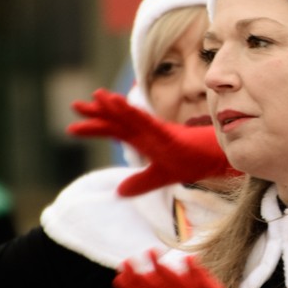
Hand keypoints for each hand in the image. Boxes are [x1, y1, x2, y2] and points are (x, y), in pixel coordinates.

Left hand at [68, 89, 236, 194]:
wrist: (216, 160)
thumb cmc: (191, 162)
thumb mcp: (159, 177)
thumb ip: (140, 183)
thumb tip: (119, 191)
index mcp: (143, 139)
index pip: (114, 130)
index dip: (94, 127)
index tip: (72, 127)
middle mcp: (147, 131)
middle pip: (118, 119)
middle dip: (96, 113)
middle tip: (74, 105)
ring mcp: (157, 131)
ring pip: (131, 116)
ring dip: (114, 107)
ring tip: (96, 96)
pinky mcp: (168, 134)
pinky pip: (147, 122)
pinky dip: (133, 113)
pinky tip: (120, 105)